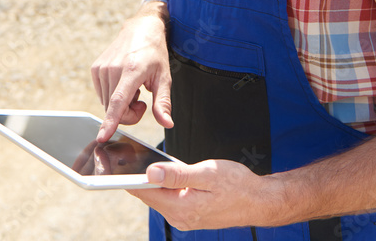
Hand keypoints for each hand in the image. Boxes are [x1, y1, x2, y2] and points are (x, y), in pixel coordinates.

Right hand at [90, 2, 172, 141]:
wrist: (141, 29)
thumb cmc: (155, 53)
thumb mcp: (164, 77)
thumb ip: (163, 102)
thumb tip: (167, 124)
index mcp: (132, 70)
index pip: (119, 101)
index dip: (111, 121)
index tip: (102, 136)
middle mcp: (113, 69)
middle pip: (115, 109)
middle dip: (129, 114)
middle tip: (142, 102)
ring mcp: (102, 68)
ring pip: (108, 105)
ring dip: (122, 105)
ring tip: (133, 88)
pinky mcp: (95, 69)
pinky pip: (103, 96)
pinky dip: (114, 96)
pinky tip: (123, 83)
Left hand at [131, 159, 279, 230]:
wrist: (259, 201)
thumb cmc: (238, 185)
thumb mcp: (208, 173)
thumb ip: (178, 174)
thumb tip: (151, 172)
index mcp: (182, 208)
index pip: (145, 192)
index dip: (128, 177)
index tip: (116, 162)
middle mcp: (180, 218)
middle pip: (148, 196)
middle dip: (137, 177)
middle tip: (123, 156)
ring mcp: (184, 218)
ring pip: (158, 197)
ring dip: (150, 182)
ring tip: (139, 161)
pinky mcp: (189, 215)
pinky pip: (168, 200)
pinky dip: (163, 187)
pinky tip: (161, 173)